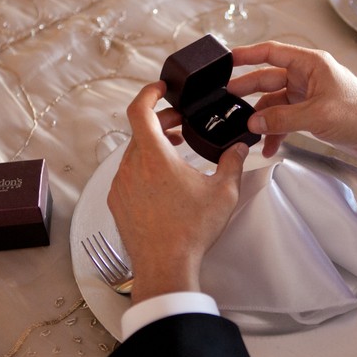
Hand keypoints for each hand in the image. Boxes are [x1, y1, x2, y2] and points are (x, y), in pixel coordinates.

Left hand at [107, 81, 248, 303]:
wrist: (165, 266)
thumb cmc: (190, 232)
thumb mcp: (223, 193)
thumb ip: (233, 163)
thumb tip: (239, 149)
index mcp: (154, 156)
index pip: (140, 109)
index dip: (149, 93)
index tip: (161, 90)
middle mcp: (131, 167)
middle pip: (141, 131)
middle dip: (161, 124)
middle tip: (181, 126)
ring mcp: (120, 186)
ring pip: (134, 154)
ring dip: (152, 148)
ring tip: (174, 155)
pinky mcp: (117, 203)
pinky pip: (128, 176)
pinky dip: (143, 170)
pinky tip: (163, 183)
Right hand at [228, 41, 356, 164]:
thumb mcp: (317, 115)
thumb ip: (282, 118)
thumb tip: (254, 122)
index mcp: (310, 64)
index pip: (271, 52)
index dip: (247, 55)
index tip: (227, 60)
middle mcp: (307, 77)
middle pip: (268, 79)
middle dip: (247, 90)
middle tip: (227, 100)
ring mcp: (307, 96)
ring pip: (274, 104)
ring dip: (262, 119)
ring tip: (248, 131)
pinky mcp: (310, 114)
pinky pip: (284, 120)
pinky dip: (275, 132)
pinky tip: (268, 145)